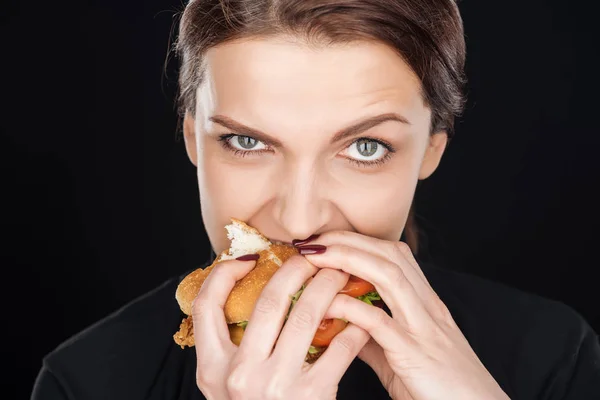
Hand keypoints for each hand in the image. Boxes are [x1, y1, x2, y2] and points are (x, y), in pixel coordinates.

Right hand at [191, 254, 369, 399]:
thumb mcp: (229, 385)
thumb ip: (233, 346)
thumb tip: (250, 290)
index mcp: (212, 369)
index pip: (206, 305)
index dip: (225, 274)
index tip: (248, 258)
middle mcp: (239, 375)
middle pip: (268, 302)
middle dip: (294, 269)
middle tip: (311, 256)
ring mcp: (276, 386)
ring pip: (306, 315)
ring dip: (327, 286)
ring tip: (340, 274)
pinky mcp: (312, 396)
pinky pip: (339, 348)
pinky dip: (353, 326)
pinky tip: (361, 315)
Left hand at [300, 232, 510, 399]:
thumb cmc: (441, 387)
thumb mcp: (402, 356)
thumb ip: (373, 338)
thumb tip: (342, 326)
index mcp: (425, 304)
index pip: (393, 255)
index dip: (358, 241)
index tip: (326, 240)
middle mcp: (426, 307)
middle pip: (389, 255)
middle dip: (348, 240)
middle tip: (314, 240)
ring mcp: (423, 327)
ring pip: (388, 275)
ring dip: (349, 259)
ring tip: (317, 257)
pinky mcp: (414, 353)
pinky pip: (379, 321)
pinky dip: (351, 307)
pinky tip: (328, 304)